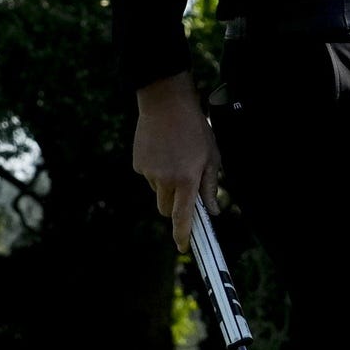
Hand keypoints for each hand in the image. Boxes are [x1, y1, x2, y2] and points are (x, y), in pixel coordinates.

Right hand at [132, 70, 220, 251]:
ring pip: (156, 192)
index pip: (182, 216)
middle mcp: (165, 179)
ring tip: (174, 158)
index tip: (183, 247)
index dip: (182, 235)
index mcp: (186, 179)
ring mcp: (149, 172)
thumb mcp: (211, 156)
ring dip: (165, 185)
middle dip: (173, 205)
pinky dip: (155, 171)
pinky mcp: (137, 163)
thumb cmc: (195, 128)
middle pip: (165, 209)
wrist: (166, 102)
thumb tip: (212, 211)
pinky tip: (163, 151)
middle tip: (183, 185)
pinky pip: (148, 176)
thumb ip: (210, 186)